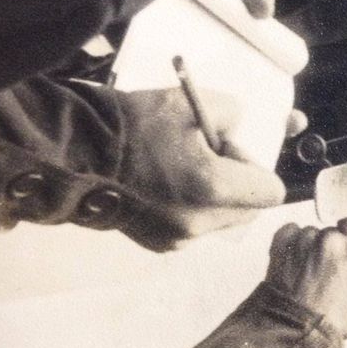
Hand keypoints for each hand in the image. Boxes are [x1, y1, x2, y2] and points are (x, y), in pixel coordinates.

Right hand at [115, 88, 286, 250]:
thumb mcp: (190, 102)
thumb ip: (231, 114)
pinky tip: (162, 188)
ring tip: (180, 171)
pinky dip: (190, 210)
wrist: (76, 155)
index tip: (226, 149)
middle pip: (248, 210)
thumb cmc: (134, 126)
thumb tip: (237, 130)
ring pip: (221, 221)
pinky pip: (194, 229)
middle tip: (206, 157)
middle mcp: (200, 222)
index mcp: (213, 188)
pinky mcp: (161, 245)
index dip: (255, 167)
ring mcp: (180, 239)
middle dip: (237, 184)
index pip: (271, 192)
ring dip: (214, 198)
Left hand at [265, 217, 346, 337]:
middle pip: (333, 231)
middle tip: (333, 273)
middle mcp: (329, 239)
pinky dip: (293, 244)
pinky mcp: (281, 247)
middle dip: (334, 247)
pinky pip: (290, 233)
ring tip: (313, 275)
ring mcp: (303, 241)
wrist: (300, 330)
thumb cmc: (344, 316)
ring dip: (313, 248)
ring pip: (311, 234)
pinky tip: (297, 265)